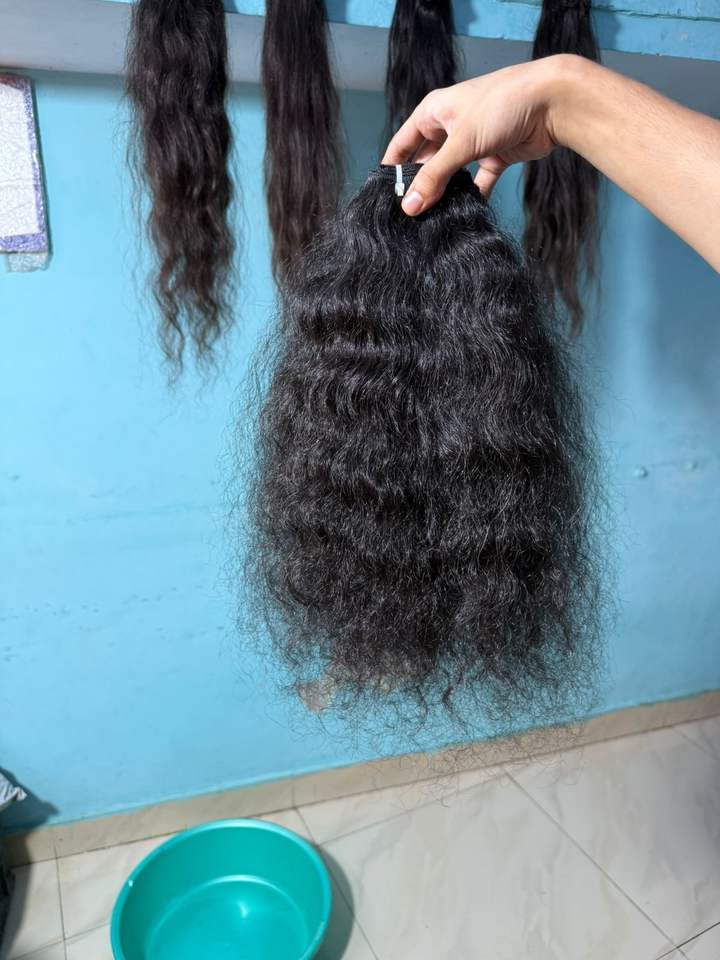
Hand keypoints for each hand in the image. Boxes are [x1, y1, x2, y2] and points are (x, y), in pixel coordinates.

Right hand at [382, 55, 571, 214]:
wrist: (551, 102)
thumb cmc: (502, 106)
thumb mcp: (460, 143)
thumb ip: (434, 177)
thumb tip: (409, 207)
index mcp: (434, 112)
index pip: (403, 143)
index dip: (393, 168)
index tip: (384, 196)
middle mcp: (451, 126)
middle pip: (426, 162)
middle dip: (420, 186)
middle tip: (411, 215)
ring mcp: (473, 142)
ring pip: (452, 174)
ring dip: (446, 193)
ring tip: (434, 218)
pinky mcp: (495, 155)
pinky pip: (478, 181)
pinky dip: (473, 196)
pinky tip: (466, 212)